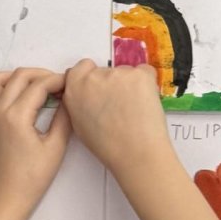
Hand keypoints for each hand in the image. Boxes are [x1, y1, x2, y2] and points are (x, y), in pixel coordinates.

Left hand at [0, 69, 71, 219]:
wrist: (8, 199)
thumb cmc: (34, 177)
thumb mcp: (56, 147)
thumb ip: (64, 118)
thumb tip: (68, 98)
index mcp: (17, 115)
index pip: (39, 85)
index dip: (58, 80)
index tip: (71, 84)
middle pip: (17, 77)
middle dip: (40, 74)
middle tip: (57, 85)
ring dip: (11, 77)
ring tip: (29, 86)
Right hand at [63, 59, 172, 179]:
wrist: (136, 152)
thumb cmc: (108, 145)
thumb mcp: (79, 123)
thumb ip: (78, 101)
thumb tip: (87, 93)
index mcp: (74, 88)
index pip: (82, 67)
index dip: (91, 76)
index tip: (100, 88)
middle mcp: (94, 77)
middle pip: (105, 70)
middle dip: (111, 83)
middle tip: (119, 104)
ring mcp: (118, 73)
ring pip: (124, 72)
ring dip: (129, 85)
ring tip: (133, 109)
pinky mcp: (140, 74)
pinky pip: (144, 72)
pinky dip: (146, 84)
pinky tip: (144, 103)